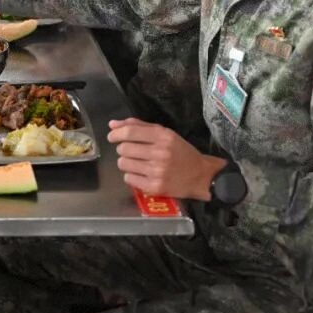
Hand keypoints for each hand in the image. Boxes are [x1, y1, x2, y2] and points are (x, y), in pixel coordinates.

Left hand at [107, 118, 226, 199]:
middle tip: (132, 153)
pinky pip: (129, 179)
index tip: (112, 137)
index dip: (116, 134)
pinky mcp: (155, 187)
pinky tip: (142, 174)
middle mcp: (160, 153)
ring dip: (126, 163)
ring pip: (123, 164)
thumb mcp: (165, 134)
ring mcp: (157, 171)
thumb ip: (138, 126)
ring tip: (138, 164)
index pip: (130, 132)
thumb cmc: (181, 152)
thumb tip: (112, 124)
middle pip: (124, 149)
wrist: (201, 176)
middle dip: (123, 150)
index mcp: (163, 136)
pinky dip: (132, 176)